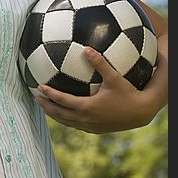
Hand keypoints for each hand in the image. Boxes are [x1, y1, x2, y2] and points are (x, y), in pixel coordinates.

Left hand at [35, 47, 156, 132]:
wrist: (141, 112)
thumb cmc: (128, 93)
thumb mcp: (114, 77)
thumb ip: (99, 62)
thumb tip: (87, 48)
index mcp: (87, 107)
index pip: (62, 101)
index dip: (49, 94)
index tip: (40, 87)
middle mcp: (85, 119)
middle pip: (59, 114)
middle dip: (46, 106)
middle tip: (36, 97)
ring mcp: (90, 126)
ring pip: (66, 122)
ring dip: (54, 114)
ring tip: (45, 106)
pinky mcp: (95, 129)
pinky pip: (75, 125)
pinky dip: (65, 119)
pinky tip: (64, 113)